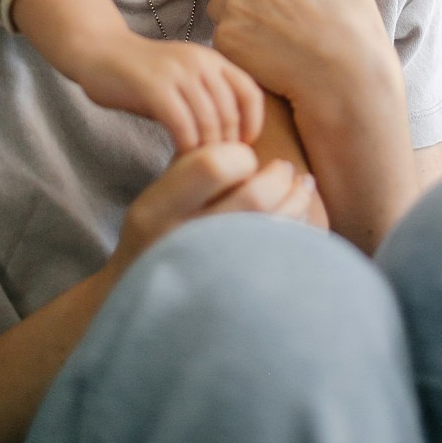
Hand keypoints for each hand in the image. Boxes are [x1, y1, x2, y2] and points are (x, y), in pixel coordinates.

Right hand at [82, 33, 264, 152]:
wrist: (100, 52)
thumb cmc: (143, 76)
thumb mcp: (184, 81)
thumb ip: (208, 100)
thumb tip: (233, 143)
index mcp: (213, 59)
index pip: (250, 93)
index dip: (252, 124)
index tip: (242, 149)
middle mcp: (200, 61)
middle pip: (230, 111)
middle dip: (227, 145)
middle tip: (216, 167)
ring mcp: (177, 72)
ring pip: (208, 120)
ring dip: (206, 150)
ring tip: (198, 168)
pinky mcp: (154, 86)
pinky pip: (181, 123)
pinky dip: (185, 146)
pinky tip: (179, 159)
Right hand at [108, 142, 316, 277]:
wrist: (139, 303)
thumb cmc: (155, 236)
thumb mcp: (157, 197)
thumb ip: (192, 168)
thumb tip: (246, 139)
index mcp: (157, 209)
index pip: (214, 164)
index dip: (240, 155)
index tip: (245, 158)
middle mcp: (182, 242)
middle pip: (254, 197)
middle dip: (280, 178)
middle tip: (285, 170)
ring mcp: (210, 273)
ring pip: (275, 229)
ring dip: (297, 201)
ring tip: (301, 187)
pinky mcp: (235, 295)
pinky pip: (282, 258)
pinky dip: (300, 232)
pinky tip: (302, 218)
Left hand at [206, 0, 403, 129]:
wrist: (344, 79)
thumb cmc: (353, 32)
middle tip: (255, 3)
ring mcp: (235, 6)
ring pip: (216, 4)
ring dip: (230, 15)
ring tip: (262, 32)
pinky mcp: (227, 39)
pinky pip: (219, 35)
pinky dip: (234, 44)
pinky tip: (260, 53)